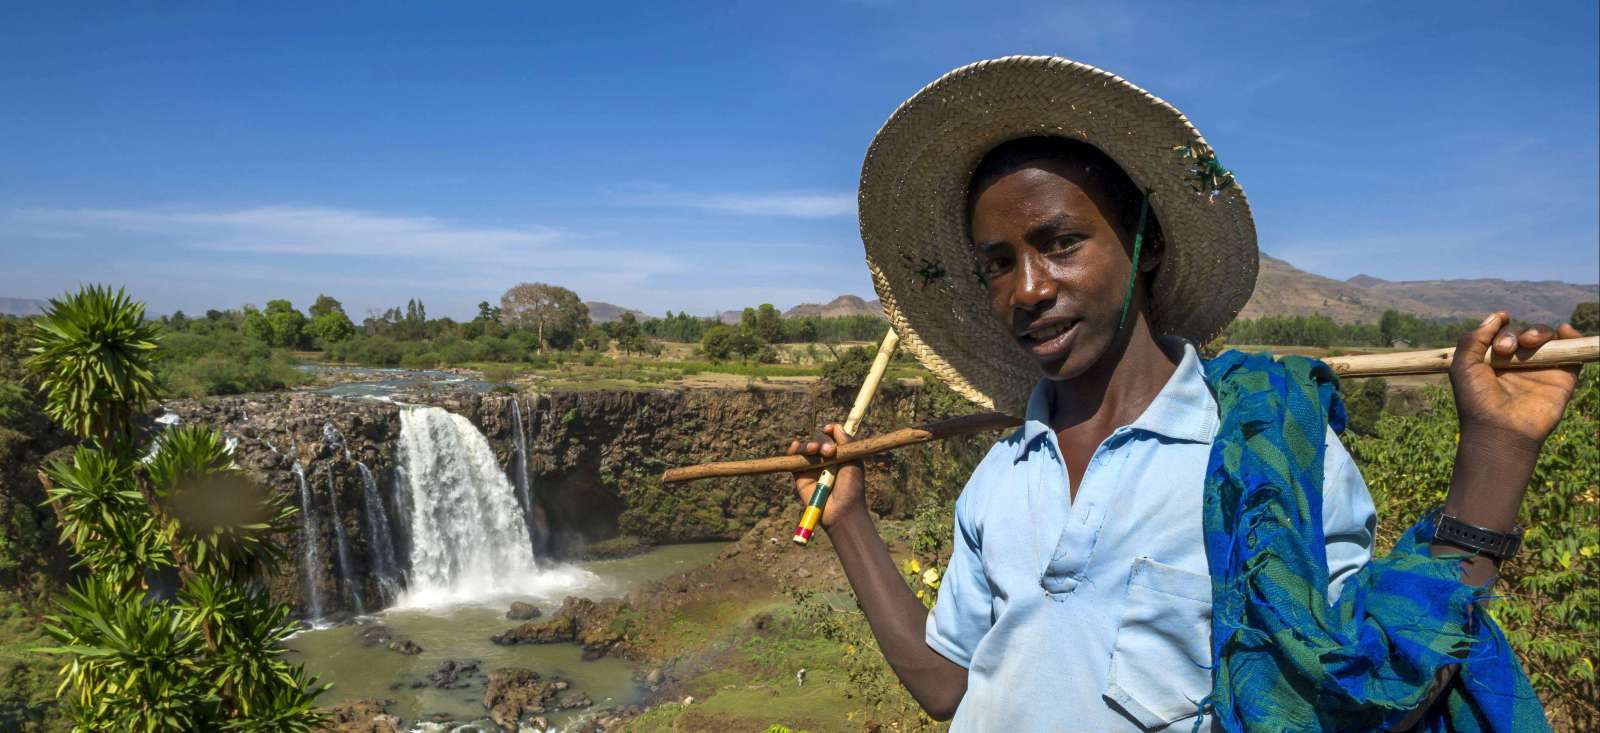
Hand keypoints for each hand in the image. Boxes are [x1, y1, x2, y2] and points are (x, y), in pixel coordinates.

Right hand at [786, 423, 866, 529]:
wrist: (841, 511)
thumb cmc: (851, 488)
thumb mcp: (854, 463)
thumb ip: (847, 443)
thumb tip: (835, 427)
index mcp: (839, 454)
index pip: (831, 436)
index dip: (829, 430)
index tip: (829, 429)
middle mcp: (825, 458)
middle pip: (818, 439)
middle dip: (822, 440)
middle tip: (829, 451)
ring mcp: (812, 466)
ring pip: (805, 447)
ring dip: (808, 444)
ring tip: (814, 450)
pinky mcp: (800, 475)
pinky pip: (794, 460)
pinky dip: (793, 451)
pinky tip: (795, 446)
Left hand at [1450, 312, 1581, 450]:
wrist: (1500, 431)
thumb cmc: (1477, 401)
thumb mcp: (1463, 367)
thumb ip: (1474, 339)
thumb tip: (1498, 316)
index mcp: (1494, 362)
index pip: (1502, 334)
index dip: (1501, 328)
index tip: (1500, 322)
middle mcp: (1518, 365)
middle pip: (1525, 334)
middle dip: (1516, 333)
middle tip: (1506, 348)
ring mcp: (1541, 370)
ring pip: (1547, 339)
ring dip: (1539, 332)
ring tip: (1528, 342)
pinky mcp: (1562, 378)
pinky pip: (1571, 352)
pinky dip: (1571, 337)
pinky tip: (1564, 331)